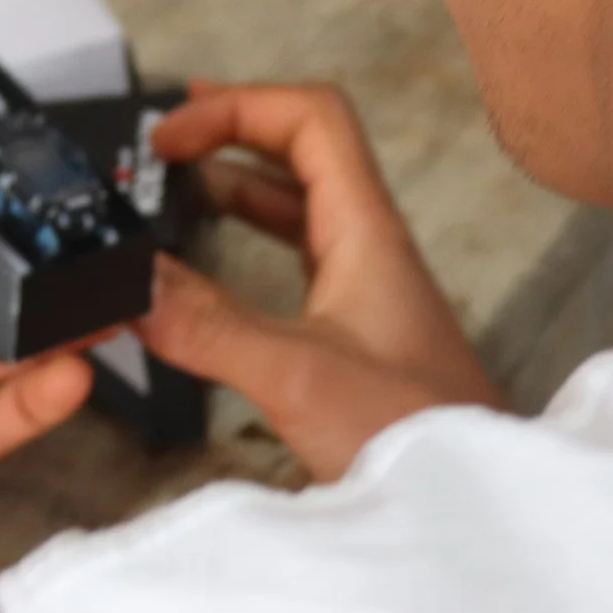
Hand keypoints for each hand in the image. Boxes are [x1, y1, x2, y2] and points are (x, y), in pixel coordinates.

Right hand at [135, 83, 501, 481]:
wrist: (477, 505)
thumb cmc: (419, 437)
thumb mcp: (297, 377)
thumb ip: (211, 326)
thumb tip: (135, 282)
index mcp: (368, 232)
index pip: (312, 119)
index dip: (239, 106)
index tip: (173, 134)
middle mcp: (370, 248)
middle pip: (303, 151)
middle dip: (232, 132)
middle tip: (167, 142)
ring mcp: (365, 288)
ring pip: (297, 206)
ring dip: (237, 185)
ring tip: (178, 186)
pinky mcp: (354, 333)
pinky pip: (295, 260)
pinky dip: (245, 245)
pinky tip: (210, 272)